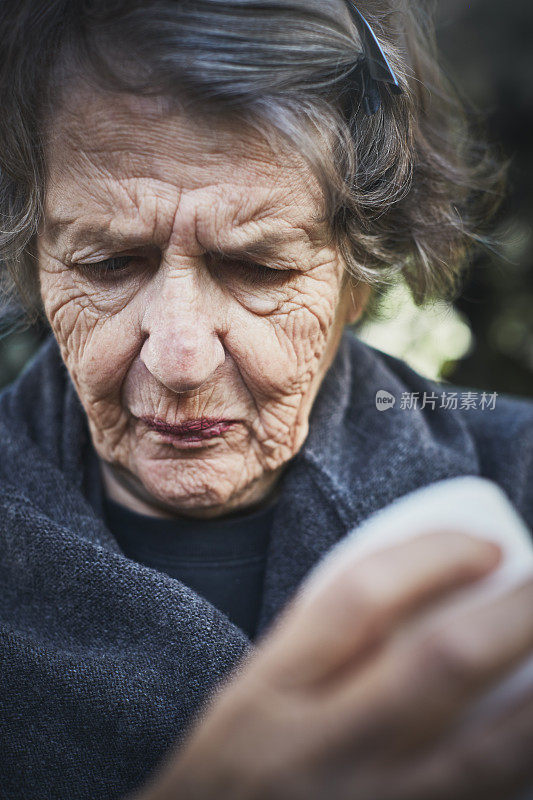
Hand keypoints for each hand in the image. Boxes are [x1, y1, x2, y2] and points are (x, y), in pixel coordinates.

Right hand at [134, 531, 532, 799]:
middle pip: (442, 662)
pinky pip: (488, 797)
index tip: (485, 544)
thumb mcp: (249, 696)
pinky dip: (522, 753)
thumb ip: (315, 643)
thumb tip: (410, 584)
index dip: (436, 557)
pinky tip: (531, 721)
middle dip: (518, 613)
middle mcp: (321, 753)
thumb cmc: (232, 776)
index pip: (361, 597)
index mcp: (270, 693)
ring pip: (492, 750)